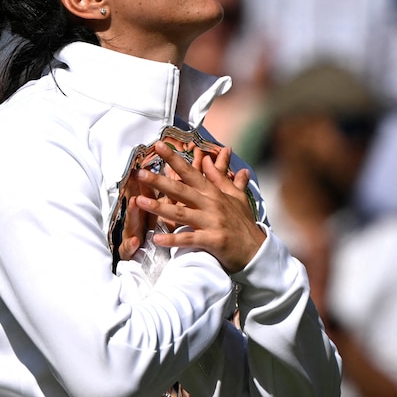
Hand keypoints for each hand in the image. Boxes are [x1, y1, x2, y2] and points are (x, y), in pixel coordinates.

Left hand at [130, 141, 264, 272]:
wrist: (257, 250)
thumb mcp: (235, 196)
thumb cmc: (243, 223)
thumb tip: (210, 159)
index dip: (174, 159)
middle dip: (160, 181)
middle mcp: (211, 205)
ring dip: (159, 208)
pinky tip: (156, 238)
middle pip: (181, 190)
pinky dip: (173, 239)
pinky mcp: (213, 241)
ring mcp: (212, 222)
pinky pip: (189, 239)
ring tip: (140, 202)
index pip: (191, 172)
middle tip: (140, 173)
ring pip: (181, 213)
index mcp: (213, 193)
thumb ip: (220, 177)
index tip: (158, 146)